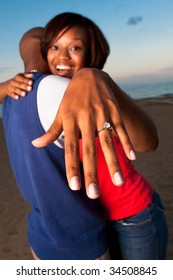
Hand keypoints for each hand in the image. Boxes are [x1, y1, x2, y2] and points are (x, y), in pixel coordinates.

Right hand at [3, 73, 32, 99]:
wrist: (7, 86)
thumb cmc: (18, 81)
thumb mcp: (21, 76)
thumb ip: (27, 76)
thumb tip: (32, 75)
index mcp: (17, 77)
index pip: (22, 78)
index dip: (26, 80)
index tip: (31, 82)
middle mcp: (13, 82)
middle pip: (19, 84)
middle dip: (25, 86)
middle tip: (30, 88)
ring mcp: (11, 87)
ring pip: (15, 89)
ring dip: (20, 92)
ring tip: (25, 94)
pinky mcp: (9, 92)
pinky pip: (11, 94)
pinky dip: (14, 96)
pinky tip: (17, 97)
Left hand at [32, 68, 134, 198]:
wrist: (89, 76)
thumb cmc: (72, 98)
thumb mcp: (60, 112)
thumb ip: (51, 130)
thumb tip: (35, 144)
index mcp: (70, 120)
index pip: (70, 148)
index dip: (72, 167)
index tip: (74, 186)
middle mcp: (86, 119)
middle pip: (89, 150)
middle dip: (91, 172)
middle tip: (93, 194)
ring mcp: (102, 114)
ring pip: (108, 142)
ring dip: (113, 163)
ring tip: (118, 182)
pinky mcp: (114, 111)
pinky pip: (121, 129)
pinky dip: (126, 142)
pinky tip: (132, 158)